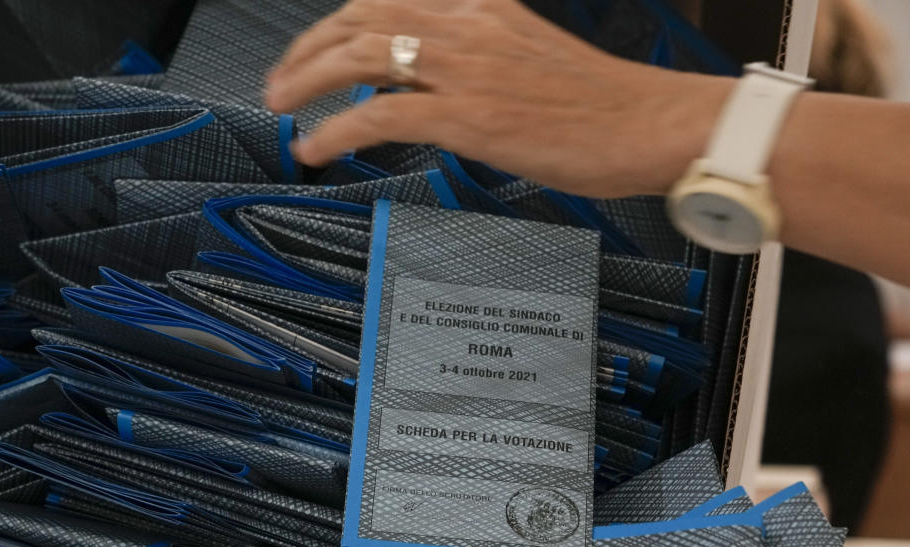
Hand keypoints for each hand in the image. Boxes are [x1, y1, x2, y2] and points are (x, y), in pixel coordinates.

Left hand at [266, 0, 734, 197]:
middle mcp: (467, 24)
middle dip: (307, 48)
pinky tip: (314, 147)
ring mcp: (465, 68)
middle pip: (361, 19)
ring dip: (305, 80)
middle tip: (282, 79)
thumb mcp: (531, 58)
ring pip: (358, 57)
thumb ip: (479, 60)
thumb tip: (434, 88)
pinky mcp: (467, 116)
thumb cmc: (604, 104)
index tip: (318, 46)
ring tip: (280, 106)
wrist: (651, 124)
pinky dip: (334, 131)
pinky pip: (378, 117)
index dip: (341, 21)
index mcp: (483, 6)